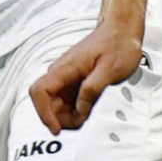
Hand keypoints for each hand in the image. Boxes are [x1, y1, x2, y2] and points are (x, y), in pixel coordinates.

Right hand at [29, 18, 144, 132]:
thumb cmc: (118, 45)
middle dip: (60, 118)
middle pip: (46, 103)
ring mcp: (65, 78)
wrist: (121, 30)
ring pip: (55, 105)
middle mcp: (60, 72)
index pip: (39, 92)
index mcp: (65, 68)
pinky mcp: (72, 82)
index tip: (57, 129)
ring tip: (89, 112)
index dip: (44, 114)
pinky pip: (66, 101)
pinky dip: (75, 110)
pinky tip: (89, 107)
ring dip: (68, 116)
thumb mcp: (110, 69)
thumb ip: (93, 90)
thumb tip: (80, 110)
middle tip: (82, 121)